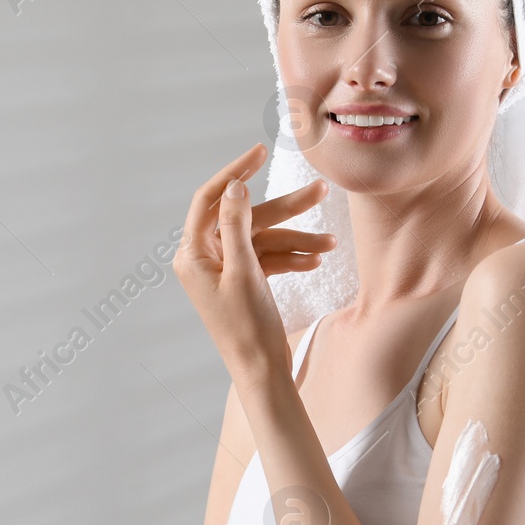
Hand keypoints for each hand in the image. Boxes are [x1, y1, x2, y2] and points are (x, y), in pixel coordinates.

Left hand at [172, 143, 336, 376]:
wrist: (261, 372)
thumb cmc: (247, 328)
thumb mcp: (243, 271)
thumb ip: (236, 225)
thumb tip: (234, 186)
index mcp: (193, 254)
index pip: (209, 199)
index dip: (235, 172)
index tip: (261, 152)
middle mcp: (205, 259)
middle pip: (245, 218)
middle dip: (285, 209)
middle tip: (320, 191)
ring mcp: (225, 270)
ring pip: (263, 239)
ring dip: (297, 238)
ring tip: (331, 240)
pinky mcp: (243, 282)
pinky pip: (268, 259)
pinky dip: (291, 257)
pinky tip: (317, 259)